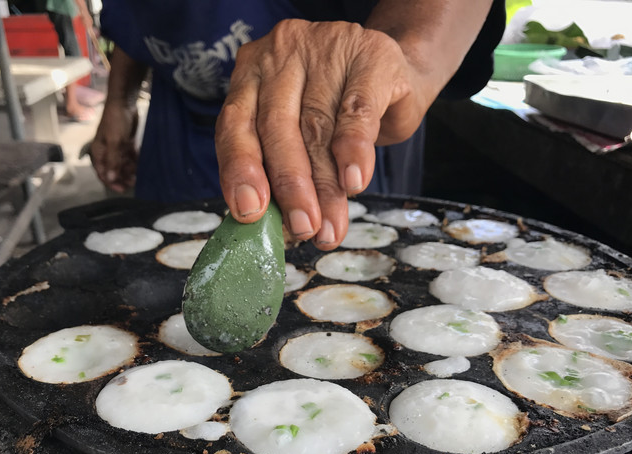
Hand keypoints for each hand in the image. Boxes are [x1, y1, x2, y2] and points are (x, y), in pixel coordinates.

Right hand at [90, 102, 139, 192]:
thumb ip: (113, 161)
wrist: (124, 103)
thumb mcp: (114, 142)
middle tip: (133, 183)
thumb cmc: (115, 122)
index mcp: (98, 152)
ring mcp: (116, 147)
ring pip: (122, 164)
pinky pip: (129, 156)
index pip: (102, 172)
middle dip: (122, 177)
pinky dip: (134, 162)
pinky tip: (141, 167)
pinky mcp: (126, 143)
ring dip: (129, 171)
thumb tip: (110, 178)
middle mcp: (106, 151)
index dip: (111, 182)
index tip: (122, 189)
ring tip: (138, 177)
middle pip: (113, 169)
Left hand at [215, 19, 428, 249]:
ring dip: (325, 185)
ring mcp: (326, 48)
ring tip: (329, 226)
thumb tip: (279, 226)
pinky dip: (353, 150)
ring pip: (318, 126)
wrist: (397, 70)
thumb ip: (281, 166)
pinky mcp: (372, 56)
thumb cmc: (337, 110)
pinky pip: (357, 111)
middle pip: (277, 128)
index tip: (250, 212)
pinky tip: (354, 183)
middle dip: (289, 187)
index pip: (235, 125)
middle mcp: (281, 55)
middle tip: (301, 228)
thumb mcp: (301, 132)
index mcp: (251, 73)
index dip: (240, 170)